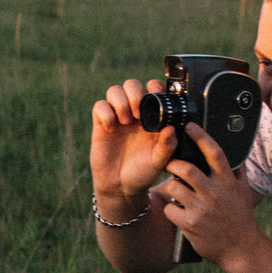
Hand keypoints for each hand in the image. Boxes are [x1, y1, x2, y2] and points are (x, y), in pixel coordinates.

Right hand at [88, 77, 178, 212]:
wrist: (121, 188)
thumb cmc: (143, 173)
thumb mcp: (159, 162)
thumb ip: (167, 146)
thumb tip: (171, 128)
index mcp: (152, 117)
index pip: (153, 89)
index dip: (154, 87)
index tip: (155, 100)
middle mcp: (134, 113)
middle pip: (132, 84)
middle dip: (135, 93)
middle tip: (138, 113)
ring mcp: (116, 118)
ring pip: (114, 91)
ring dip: (120, 101)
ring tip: (125, 121)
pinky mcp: (101, 125)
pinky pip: (100, 106)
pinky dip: (105, 114)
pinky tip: (111, 130)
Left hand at [155, 126, 266, 263]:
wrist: (241, 250)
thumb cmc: (240, 218)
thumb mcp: (244, 192)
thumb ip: (237, 171)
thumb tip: (233, 150)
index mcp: (228, 182)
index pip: (215, 153)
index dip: (201, 137)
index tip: (189, 126)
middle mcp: (216, 193)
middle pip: (187, 169)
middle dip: (173, 163)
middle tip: (167, 162)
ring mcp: (202, 209)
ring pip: (174, 187)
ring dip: (170, 186)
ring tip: (174, 188)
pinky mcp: (190, 224)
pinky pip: (170, 209)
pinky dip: (169, 208)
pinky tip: (176, 211)